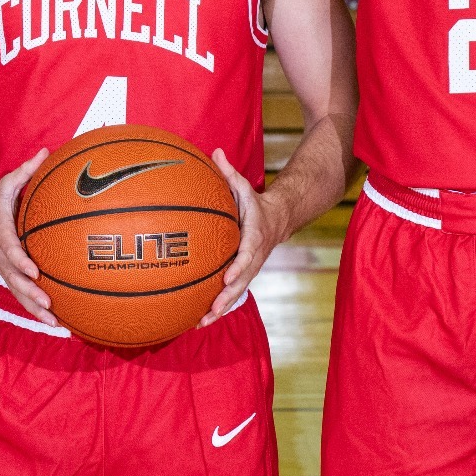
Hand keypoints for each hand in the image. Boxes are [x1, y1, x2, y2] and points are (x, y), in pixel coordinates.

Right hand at [0, 149, 54, 325]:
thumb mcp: (6, 184)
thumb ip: (26, 170)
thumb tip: (47, 151)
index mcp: (1, 235)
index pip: (11, 251)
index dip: (21, 262)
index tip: (34, 272)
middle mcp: (2, 257)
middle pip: (16, 281)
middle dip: (32, 295)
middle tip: (49, 306)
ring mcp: (4, 269)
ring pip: (19, 294)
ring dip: (36, 311)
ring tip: (57, 327)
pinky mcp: (7, 276)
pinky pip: (22, 295)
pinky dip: (36, 310)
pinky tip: (56, 323)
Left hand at [200, 148, 282, 326]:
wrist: (278, 219)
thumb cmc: (254, 202)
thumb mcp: (243, 186)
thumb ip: (229, 172)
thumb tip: (214, 151)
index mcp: (254, 237)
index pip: (247, 255)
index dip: (238, 267)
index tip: (226, 277)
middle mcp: (252, 258)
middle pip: (241, 282)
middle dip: (227, 297)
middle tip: (212, 310)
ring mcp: (248, 269)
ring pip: (235, 293)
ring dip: (220, 309)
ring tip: (201, 324)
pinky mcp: (242, 275)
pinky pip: (230, 293)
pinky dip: (217, 307)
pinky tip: (198, 320)